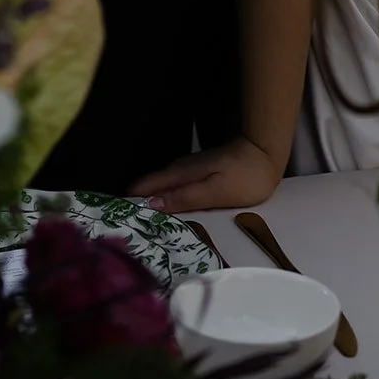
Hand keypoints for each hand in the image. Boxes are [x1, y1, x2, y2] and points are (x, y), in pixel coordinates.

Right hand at [129, 136, 280, 213]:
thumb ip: (184, 197)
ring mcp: (190, 168)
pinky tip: (162, 207)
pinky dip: (163, 195)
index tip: (112, 217)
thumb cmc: (245, 177)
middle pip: (150, 186)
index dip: (129, 200)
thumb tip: (151, 204)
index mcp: (181, 174)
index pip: (146, 187)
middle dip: (134, 202)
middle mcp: (180, 169)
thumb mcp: (215, 191)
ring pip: (161, 184)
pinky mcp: (199, 170)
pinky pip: (173, 184)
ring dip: (149, 200)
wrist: (266, 152)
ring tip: (135, 220)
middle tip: (119, 225)